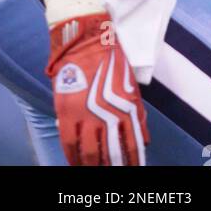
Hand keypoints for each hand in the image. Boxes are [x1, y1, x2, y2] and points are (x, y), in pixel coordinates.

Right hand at [47, 13, 148, 165]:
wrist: (84, 35)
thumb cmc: (110, 57)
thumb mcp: (131, 85)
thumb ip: (137, 115)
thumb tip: (144, 140)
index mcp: (127, 108)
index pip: (132, 145)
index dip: (132, 161)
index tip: (133, 171)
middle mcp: (107, 114)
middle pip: (111, 153)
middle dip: (113, 167)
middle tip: (113, 174)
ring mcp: (84, 112)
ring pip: (89, 152)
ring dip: (93, 166)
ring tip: (94, 173)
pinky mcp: (66, 108)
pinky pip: (69, 141)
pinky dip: (72, 156)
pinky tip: (75, 164)